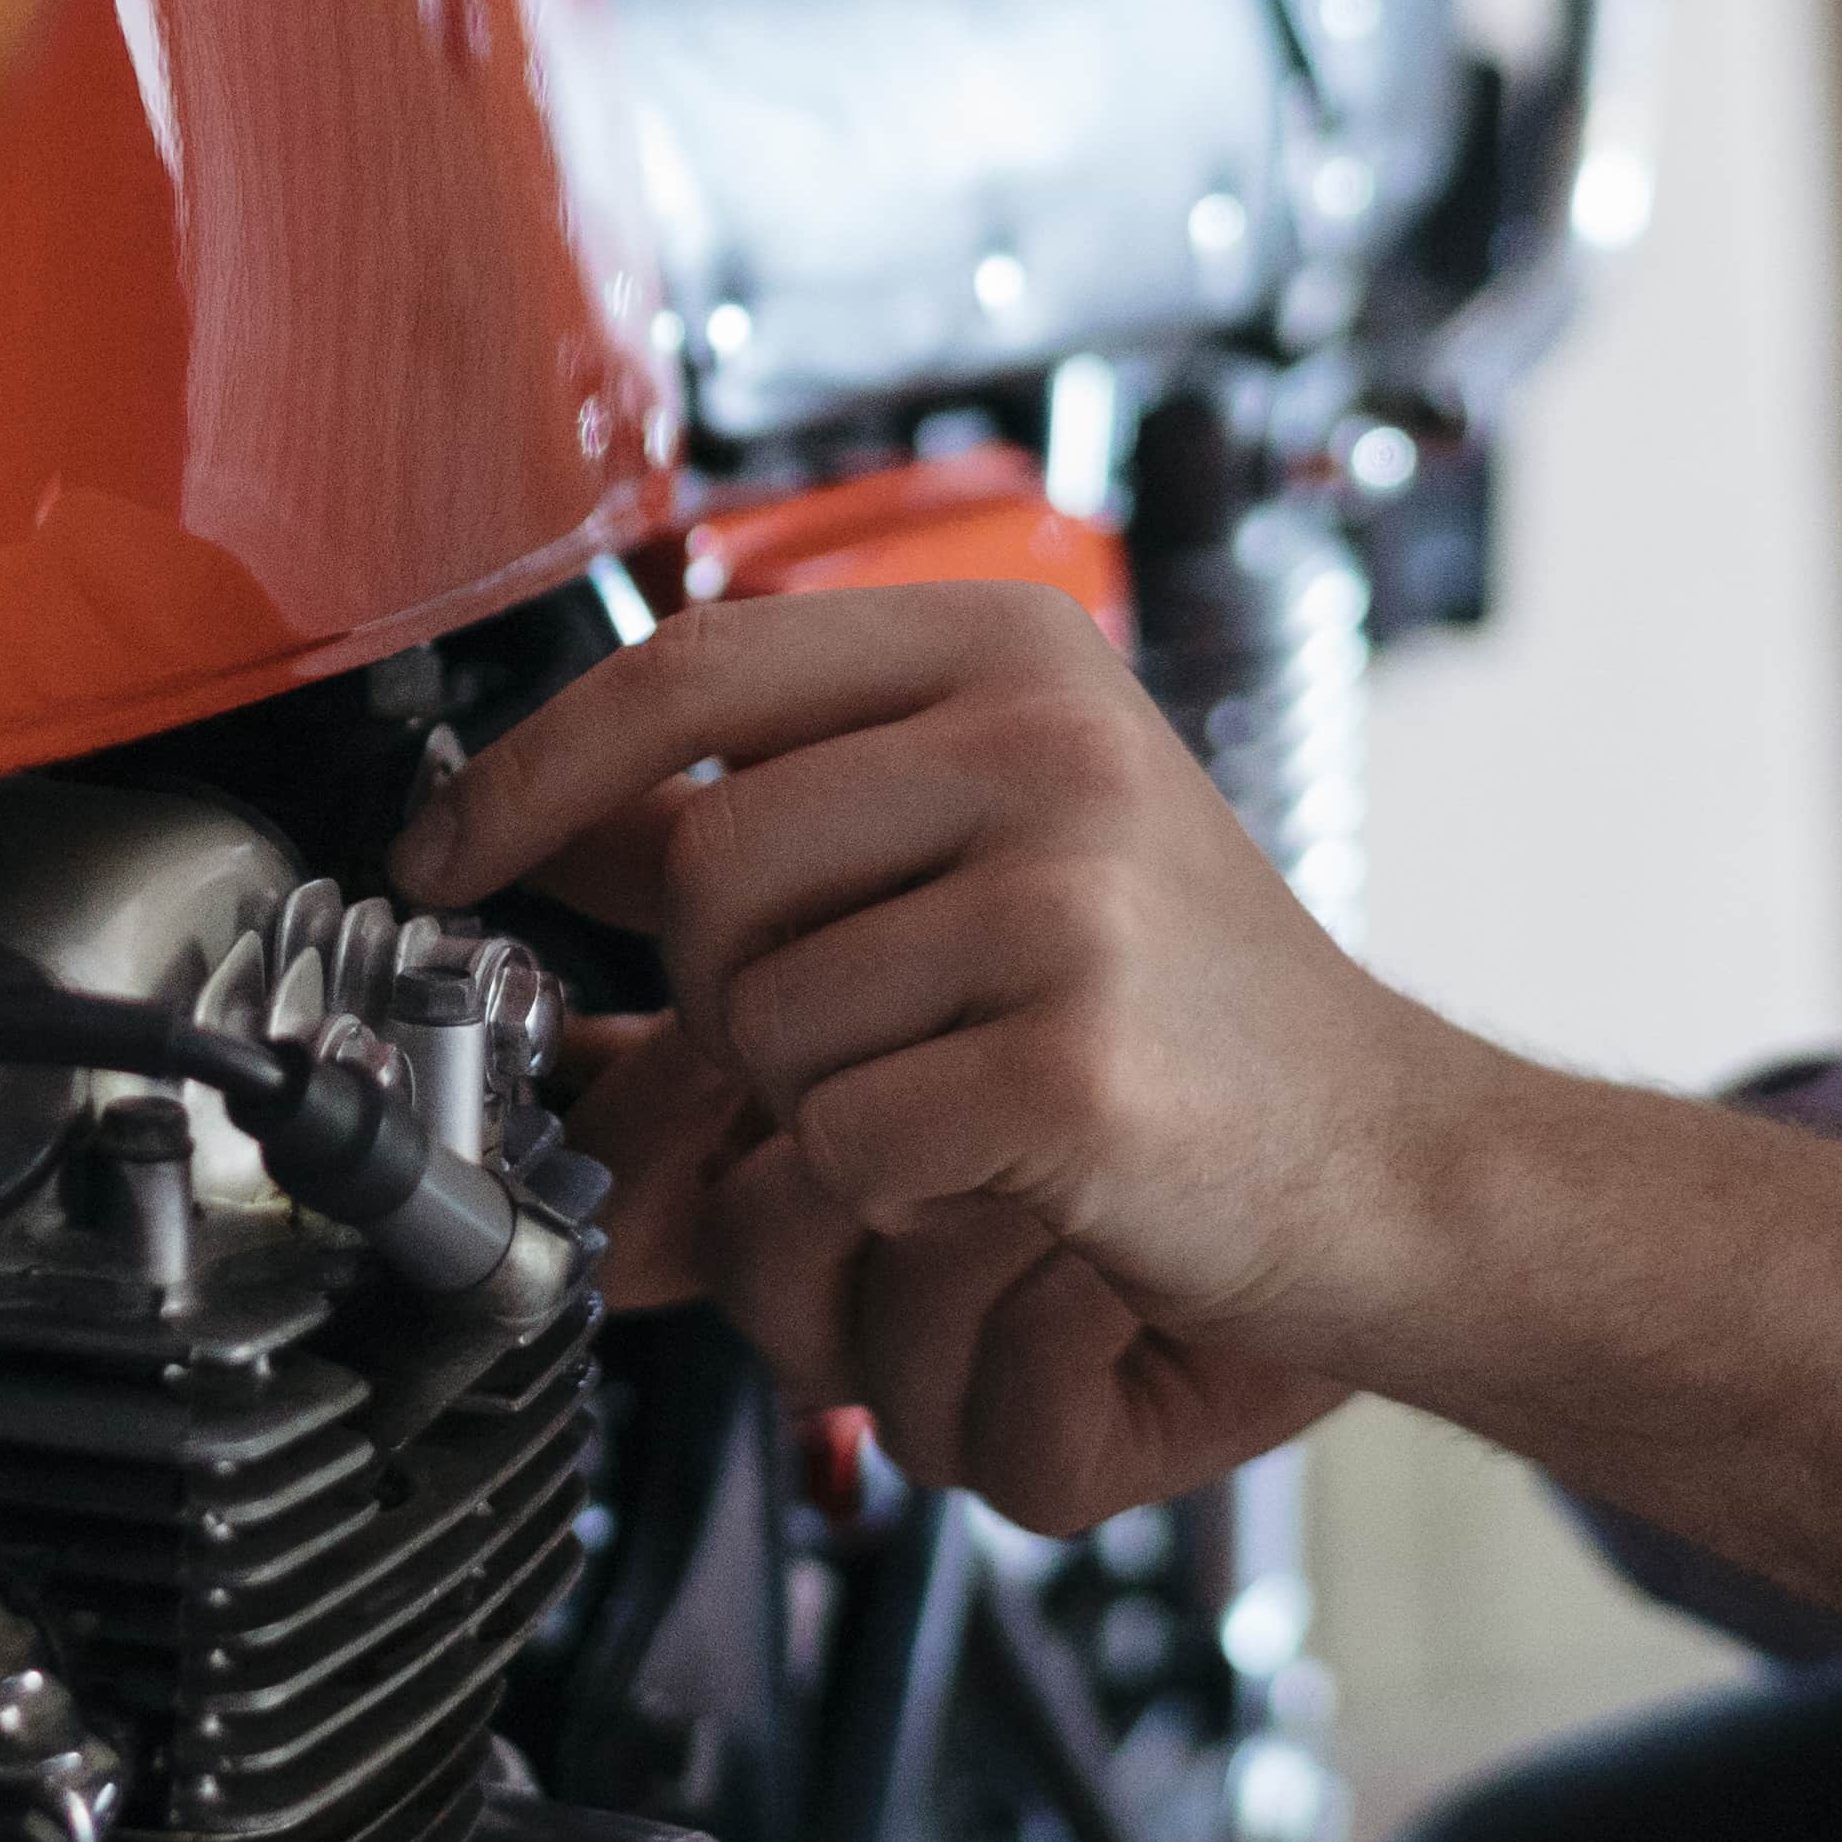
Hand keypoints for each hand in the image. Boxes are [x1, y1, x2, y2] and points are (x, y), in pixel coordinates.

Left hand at [399, 584, 1472, 1527]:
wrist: (1389, 1160)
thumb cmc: (1184, 1014)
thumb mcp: (985, 860)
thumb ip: (759, 847)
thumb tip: (519, 859)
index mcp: (1008, 652)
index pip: (689, 665)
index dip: (535, 769)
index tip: (452, 853)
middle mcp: (1042, 741)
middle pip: (702, 865)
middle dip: (712, 995)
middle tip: (823, 1049)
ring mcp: (1068, 893)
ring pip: (758, 1016)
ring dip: (802, 1102)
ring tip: (942, 1100)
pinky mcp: (1074, 1057)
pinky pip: (841, 1140)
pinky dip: (875, 1189)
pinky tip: (988, 1168)